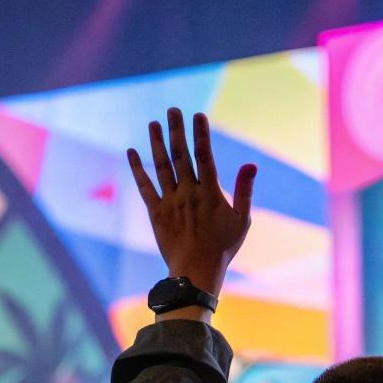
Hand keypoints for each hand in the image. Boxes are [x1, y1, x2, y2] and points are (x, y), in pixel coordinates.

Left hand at [127, 108, 255, 296]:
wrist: (196, 272)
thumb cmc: (222, 247)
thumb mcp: (242, 220)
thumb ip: (245, 190)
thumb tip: (251, 164)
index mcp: (209, 193)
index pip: (204, 156)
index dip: (201, 134)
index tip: (198, 115)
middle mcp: (188, 193)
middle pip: (181, 155)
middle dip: (177, 130)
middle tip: (172, 110)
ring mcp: (170, 202)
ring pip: (161, 167)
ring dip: (156, 143)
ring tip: (154, 123)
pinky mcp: (156, 213)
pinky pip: (145, 187)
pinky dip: (138, 169)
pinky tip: (132, 152)